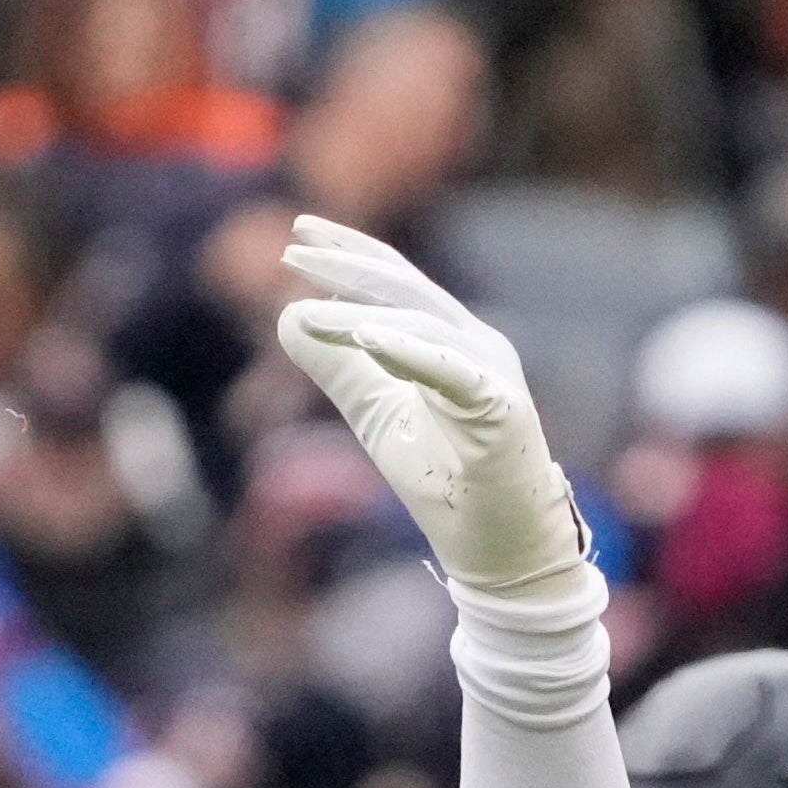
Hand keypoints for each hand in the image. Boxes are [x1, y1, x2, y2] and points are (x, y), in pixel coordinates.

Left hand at [277, 216, 588, 595]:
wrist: (499, 551)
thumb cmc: (446, 483)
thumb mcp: (376, 416)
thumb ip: (340, 369)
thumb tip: (285, 318)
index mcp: (449, 341)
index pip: (396, 284)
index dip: (348, 255)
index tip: (298, 235)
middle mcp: (475, 345)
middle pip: (406, 290)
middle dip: (347, 266)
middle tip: (291, 247)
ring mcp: (492, 374)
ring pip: (421, 327)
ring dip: (360, 316)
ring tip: (308, 310)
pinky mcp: (501, 412)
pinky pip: (453, 373)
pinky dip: (410, 352)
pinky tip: (368, 339)